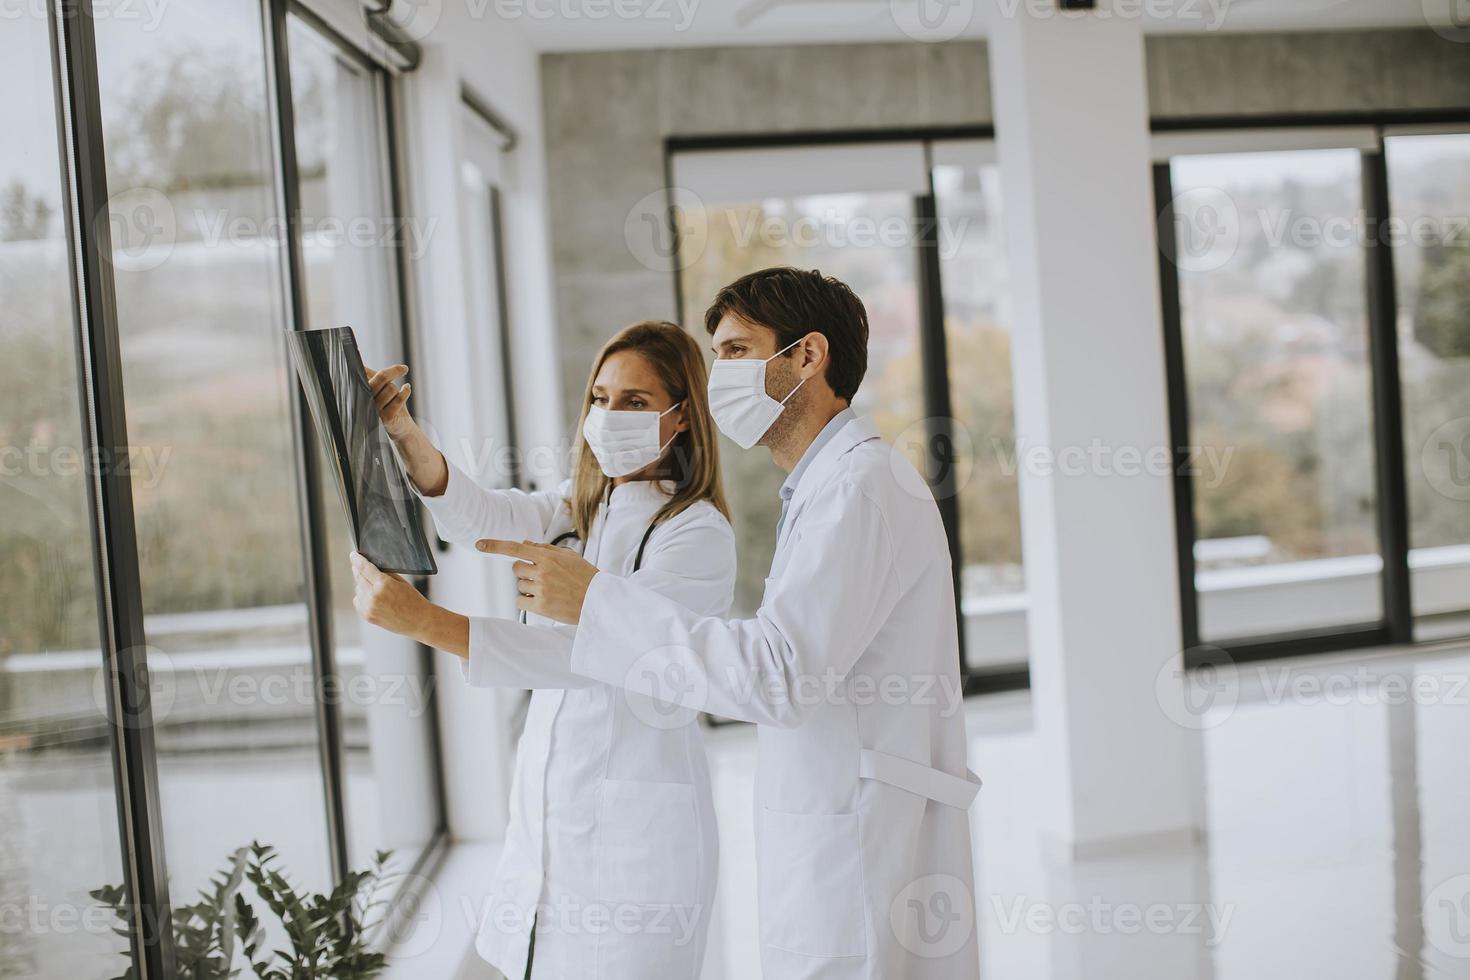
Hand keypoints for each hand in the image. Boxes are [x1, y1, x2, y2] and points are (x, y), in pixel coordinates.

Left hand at [350, 553, 428, 635]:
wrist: (418, 621)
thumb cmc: (413, 600)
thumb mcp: (401, 582)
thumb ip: (385, 574)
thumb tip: (372, 566)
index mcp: (383, 585)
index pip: (364, 568)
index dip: (357, 559)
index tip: (353, 555)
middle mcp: (373, 596)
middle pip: (359, 578)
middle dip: (358, 571)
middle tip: (358, 566)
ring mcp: (369, 608)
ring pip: (357, 589)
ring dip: (362, 585)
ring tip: (373, 586)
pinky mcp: (367, 616)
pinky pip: (358, 601)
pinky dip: (362, 597)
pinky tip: (372, 597)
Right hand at [364, 363, 414, 439]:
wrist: (400, 426)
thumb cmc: (389, 403)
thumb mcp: (380, 387)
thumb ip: (372, 375)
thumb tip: (363, 364)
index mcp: (363, 390)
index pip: (364, 374)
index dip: (371, 366)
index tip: (383, 361)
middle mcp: (367, 399)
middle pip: (380, 378)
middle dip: (393, 371)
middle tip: (404, 368)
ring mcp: (375, 409)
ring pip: (391, 388)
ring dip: (398, 389)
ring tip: (398, 393)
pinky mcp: (386, 417)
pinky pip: (398, 400)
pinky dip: (405, 392)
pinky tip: (406, 388)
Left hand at [476, 539, 598, 623]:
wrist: (598, 601)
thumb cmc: (585, 577)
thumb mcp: (569, 556)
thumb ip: (545, 549)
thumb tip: (524, 543)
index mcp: (549, 557)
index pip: (516, 548)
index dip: (495, 546)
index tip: (480, 544)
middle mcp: (543, 572)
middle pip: (516, 569)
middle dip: (524, 571)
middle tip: (540, 577)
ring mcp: (541, 589)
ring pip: (519, 585)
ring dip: (529, 587)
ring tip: (549, 590)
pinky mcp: (540, 607)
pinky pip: (521, 600)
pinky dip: (527, 600)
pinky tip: (543, 600)